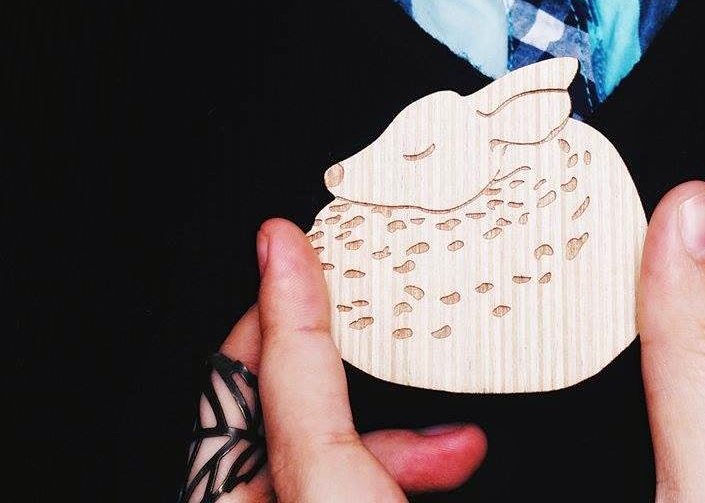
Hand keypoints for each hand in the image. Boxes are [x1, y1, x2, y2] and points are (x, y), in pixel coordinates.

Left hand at [182, 221, 487, 502]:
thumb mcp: (325, 472)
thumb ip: (300, 368)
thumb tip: (280, 258)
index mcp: (219, 492)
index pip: (234, 371)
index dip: (284, 313)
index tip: (320, 255)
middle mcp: (254, 500)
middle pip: (294, 404)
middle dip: (365, 380)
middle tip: (400, 346)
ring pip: (341, 440)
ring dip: (408, 432)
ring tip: (455, 444)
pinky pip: (370, 468)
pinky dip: (414, 461)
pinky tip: (452, 458)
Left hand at [185, 180, 704, 500]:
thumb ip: (701, 363)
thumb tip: (689, 227)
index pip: (311, 455)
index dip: (289, 332)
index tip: (281, 249)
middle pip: (245, 496)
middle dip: (280, 383)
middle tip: (328, 312)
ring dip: (323, 454)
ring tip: (444, 443)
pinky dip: (352, 499)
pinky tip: (450, 494)